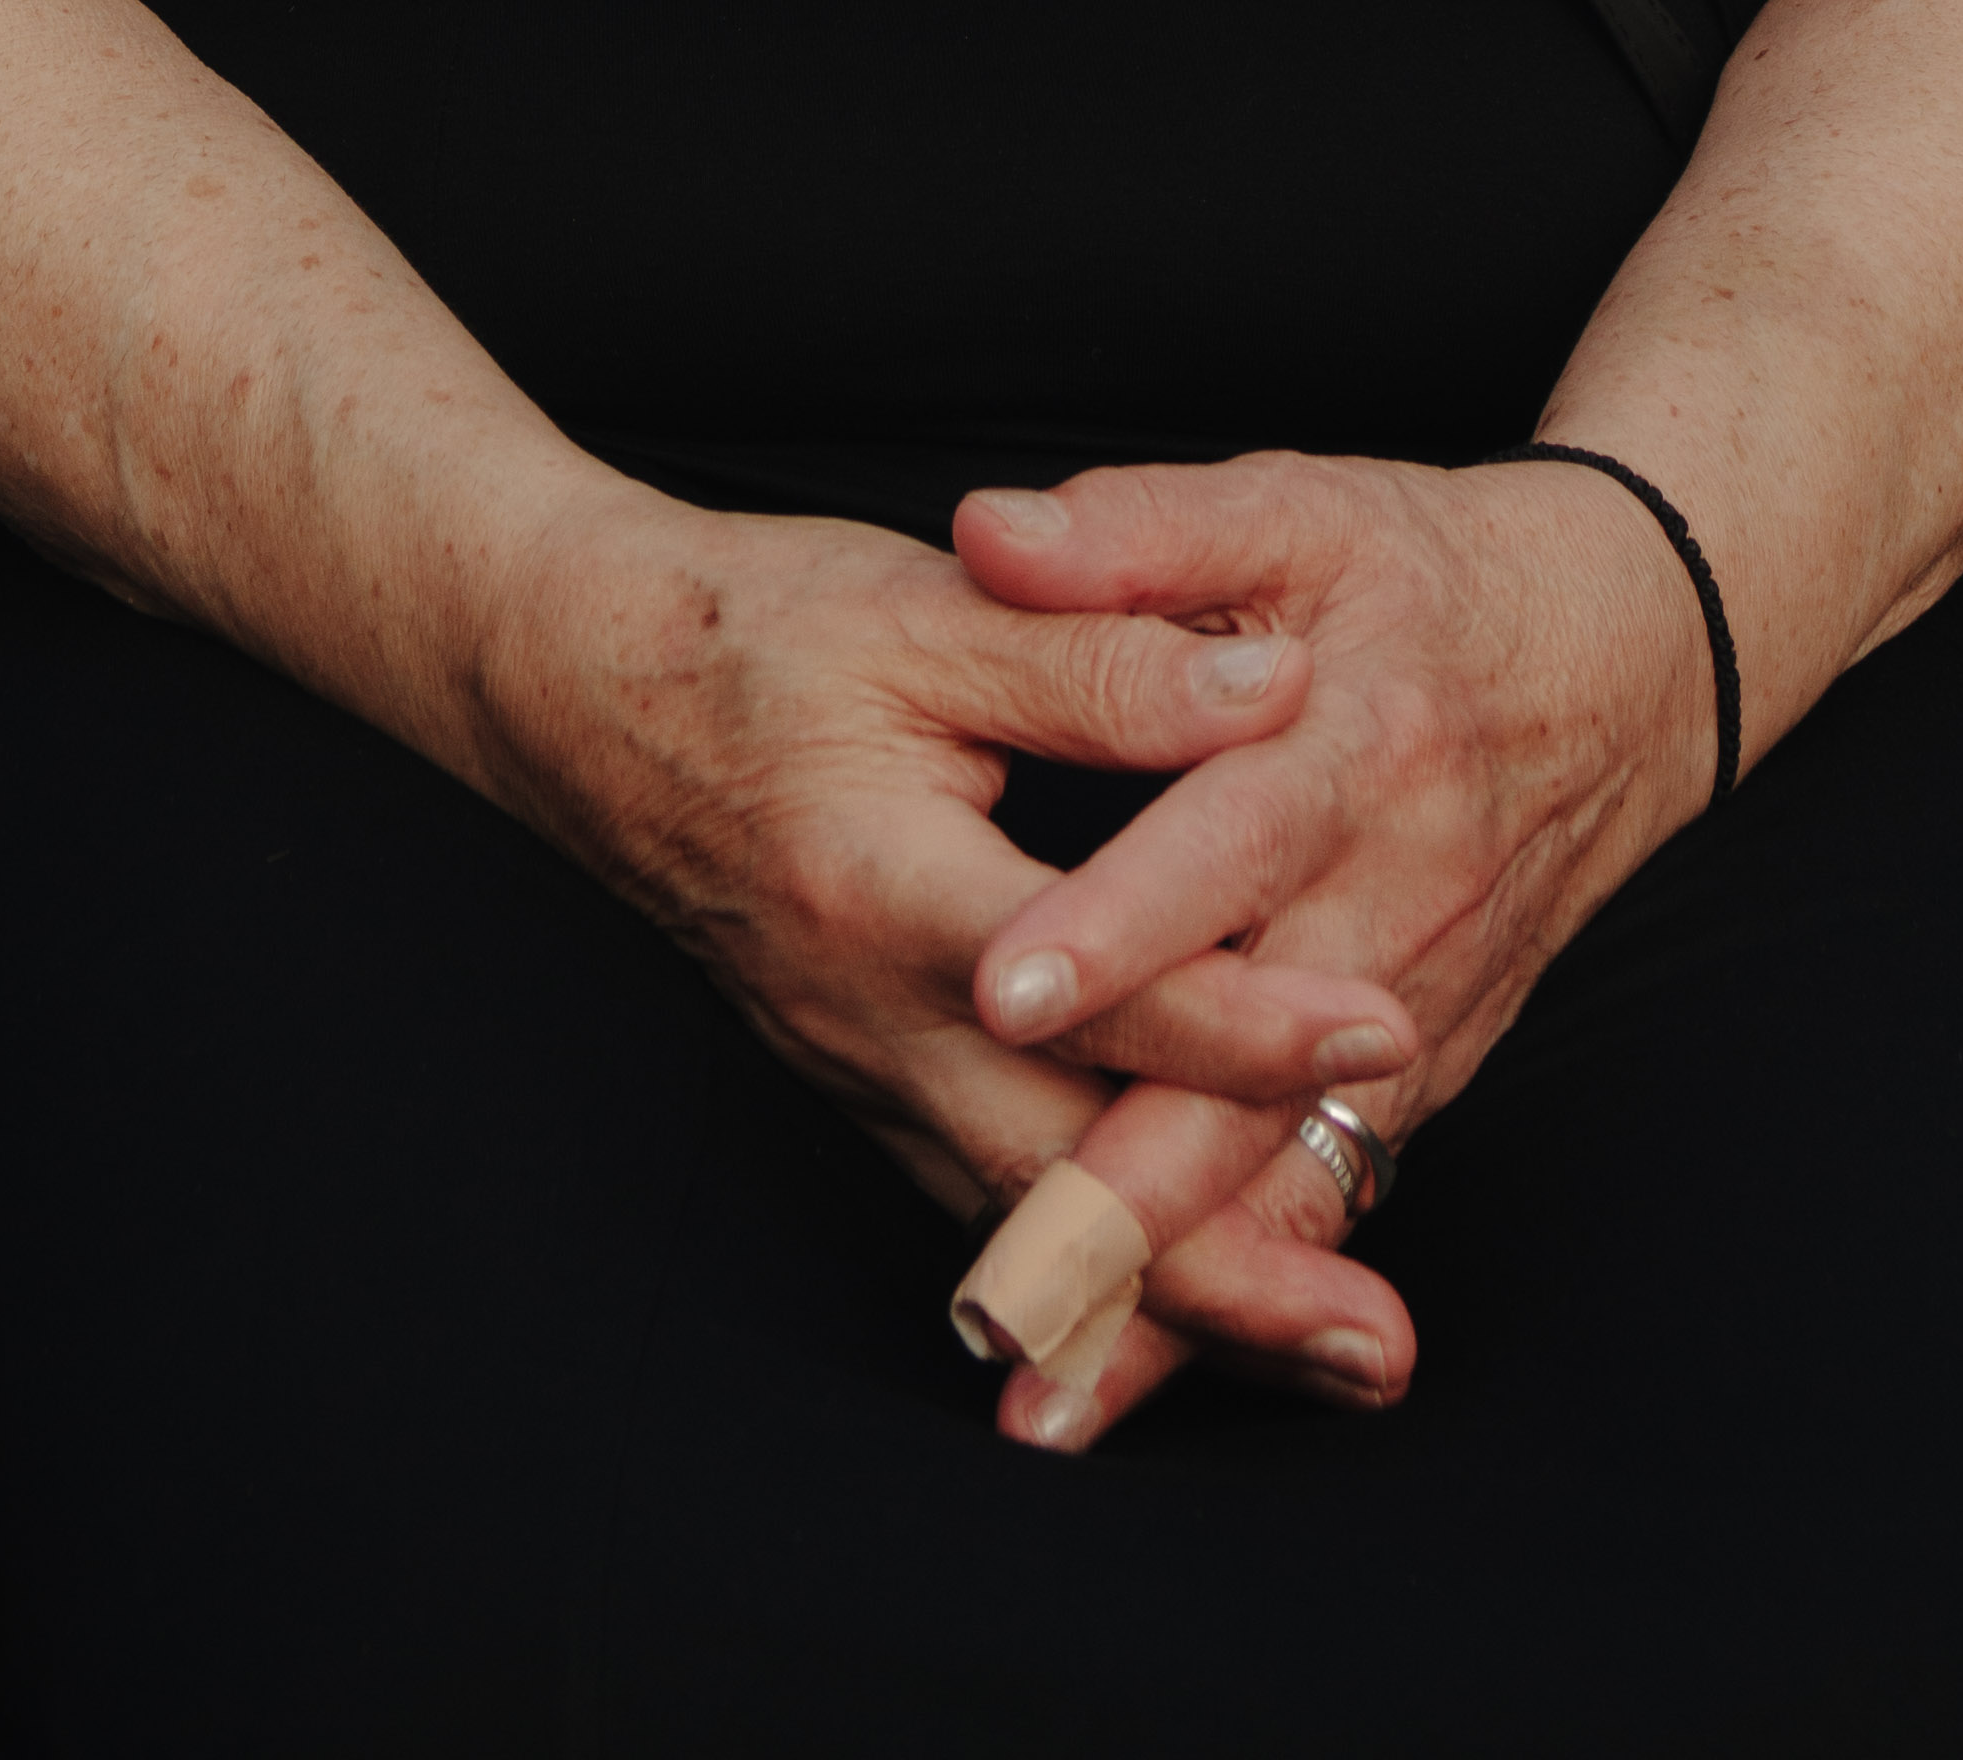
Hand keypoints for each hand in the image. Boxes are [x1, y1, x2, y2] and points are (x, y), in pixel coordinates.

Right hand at [472, 494, 1425, 1374]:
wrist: (580, 688)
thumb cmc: (759, 631)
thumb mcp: (928, 607)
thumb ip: (1100, 655)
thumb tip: (1279, 689)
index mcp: (887, 891)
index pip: (1094, 988)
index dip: (1245, 1018)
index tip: (1382, 1032)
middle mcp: (870, 1020)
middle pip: (1068, 1182)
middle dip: (1232, 1266)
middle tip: (1376, 1338)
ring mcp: (860, 1074)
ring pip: (1036, 1225)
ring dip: (1184, 1303)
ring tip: (1336, 1355)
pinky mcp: (864, 1089)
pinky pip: (992, 1206)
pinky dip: (1101, 1275)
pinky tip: (1201, 1306)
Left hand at [924, 444, 1726, 1443]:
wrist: (1629, 655)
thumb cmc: (1424, 571)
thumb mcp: (1292, 510)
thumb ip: (1135, 529)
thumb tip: (986, 534)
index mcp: (1355, 741)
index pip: (1228, 841)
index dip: (1121, 919)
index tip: (1001, 985)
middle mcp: (1399, 893)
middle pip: (1260, 1065)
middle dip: (1132, 1183)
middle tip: (1005, 1284)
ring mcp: (1425, 999)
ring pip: (1295, 1165)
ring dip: (1179, 1286)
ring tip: (1046, 1390)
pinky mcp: (1431, 1066)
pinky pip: (1330, 1192)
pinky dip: (1243, 1290)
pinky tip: (1137, 1376)